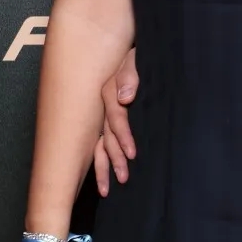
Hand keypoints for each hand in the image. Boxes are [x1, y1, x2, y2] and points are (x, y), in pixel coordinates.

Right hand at [93, 47, 138, 195]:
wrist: (139, 51)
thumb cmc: (141, 56)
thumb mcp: (137, 59)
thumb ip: (131, 75)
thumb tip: (125, 98)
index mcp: (110, 91)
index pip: (115, 118)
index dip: (123, 136)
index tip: (132, 154)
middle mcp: (105, 106)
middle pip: (106, 137)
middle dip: (113, 159)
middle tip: (123, 179)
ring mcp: (105, 114)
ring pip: (100, 144)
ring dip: (104, 166)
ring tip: (107, 190)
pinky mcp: (111, 119)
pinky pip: (102, 143)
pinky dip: (102, 160)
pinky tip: (104, 179)